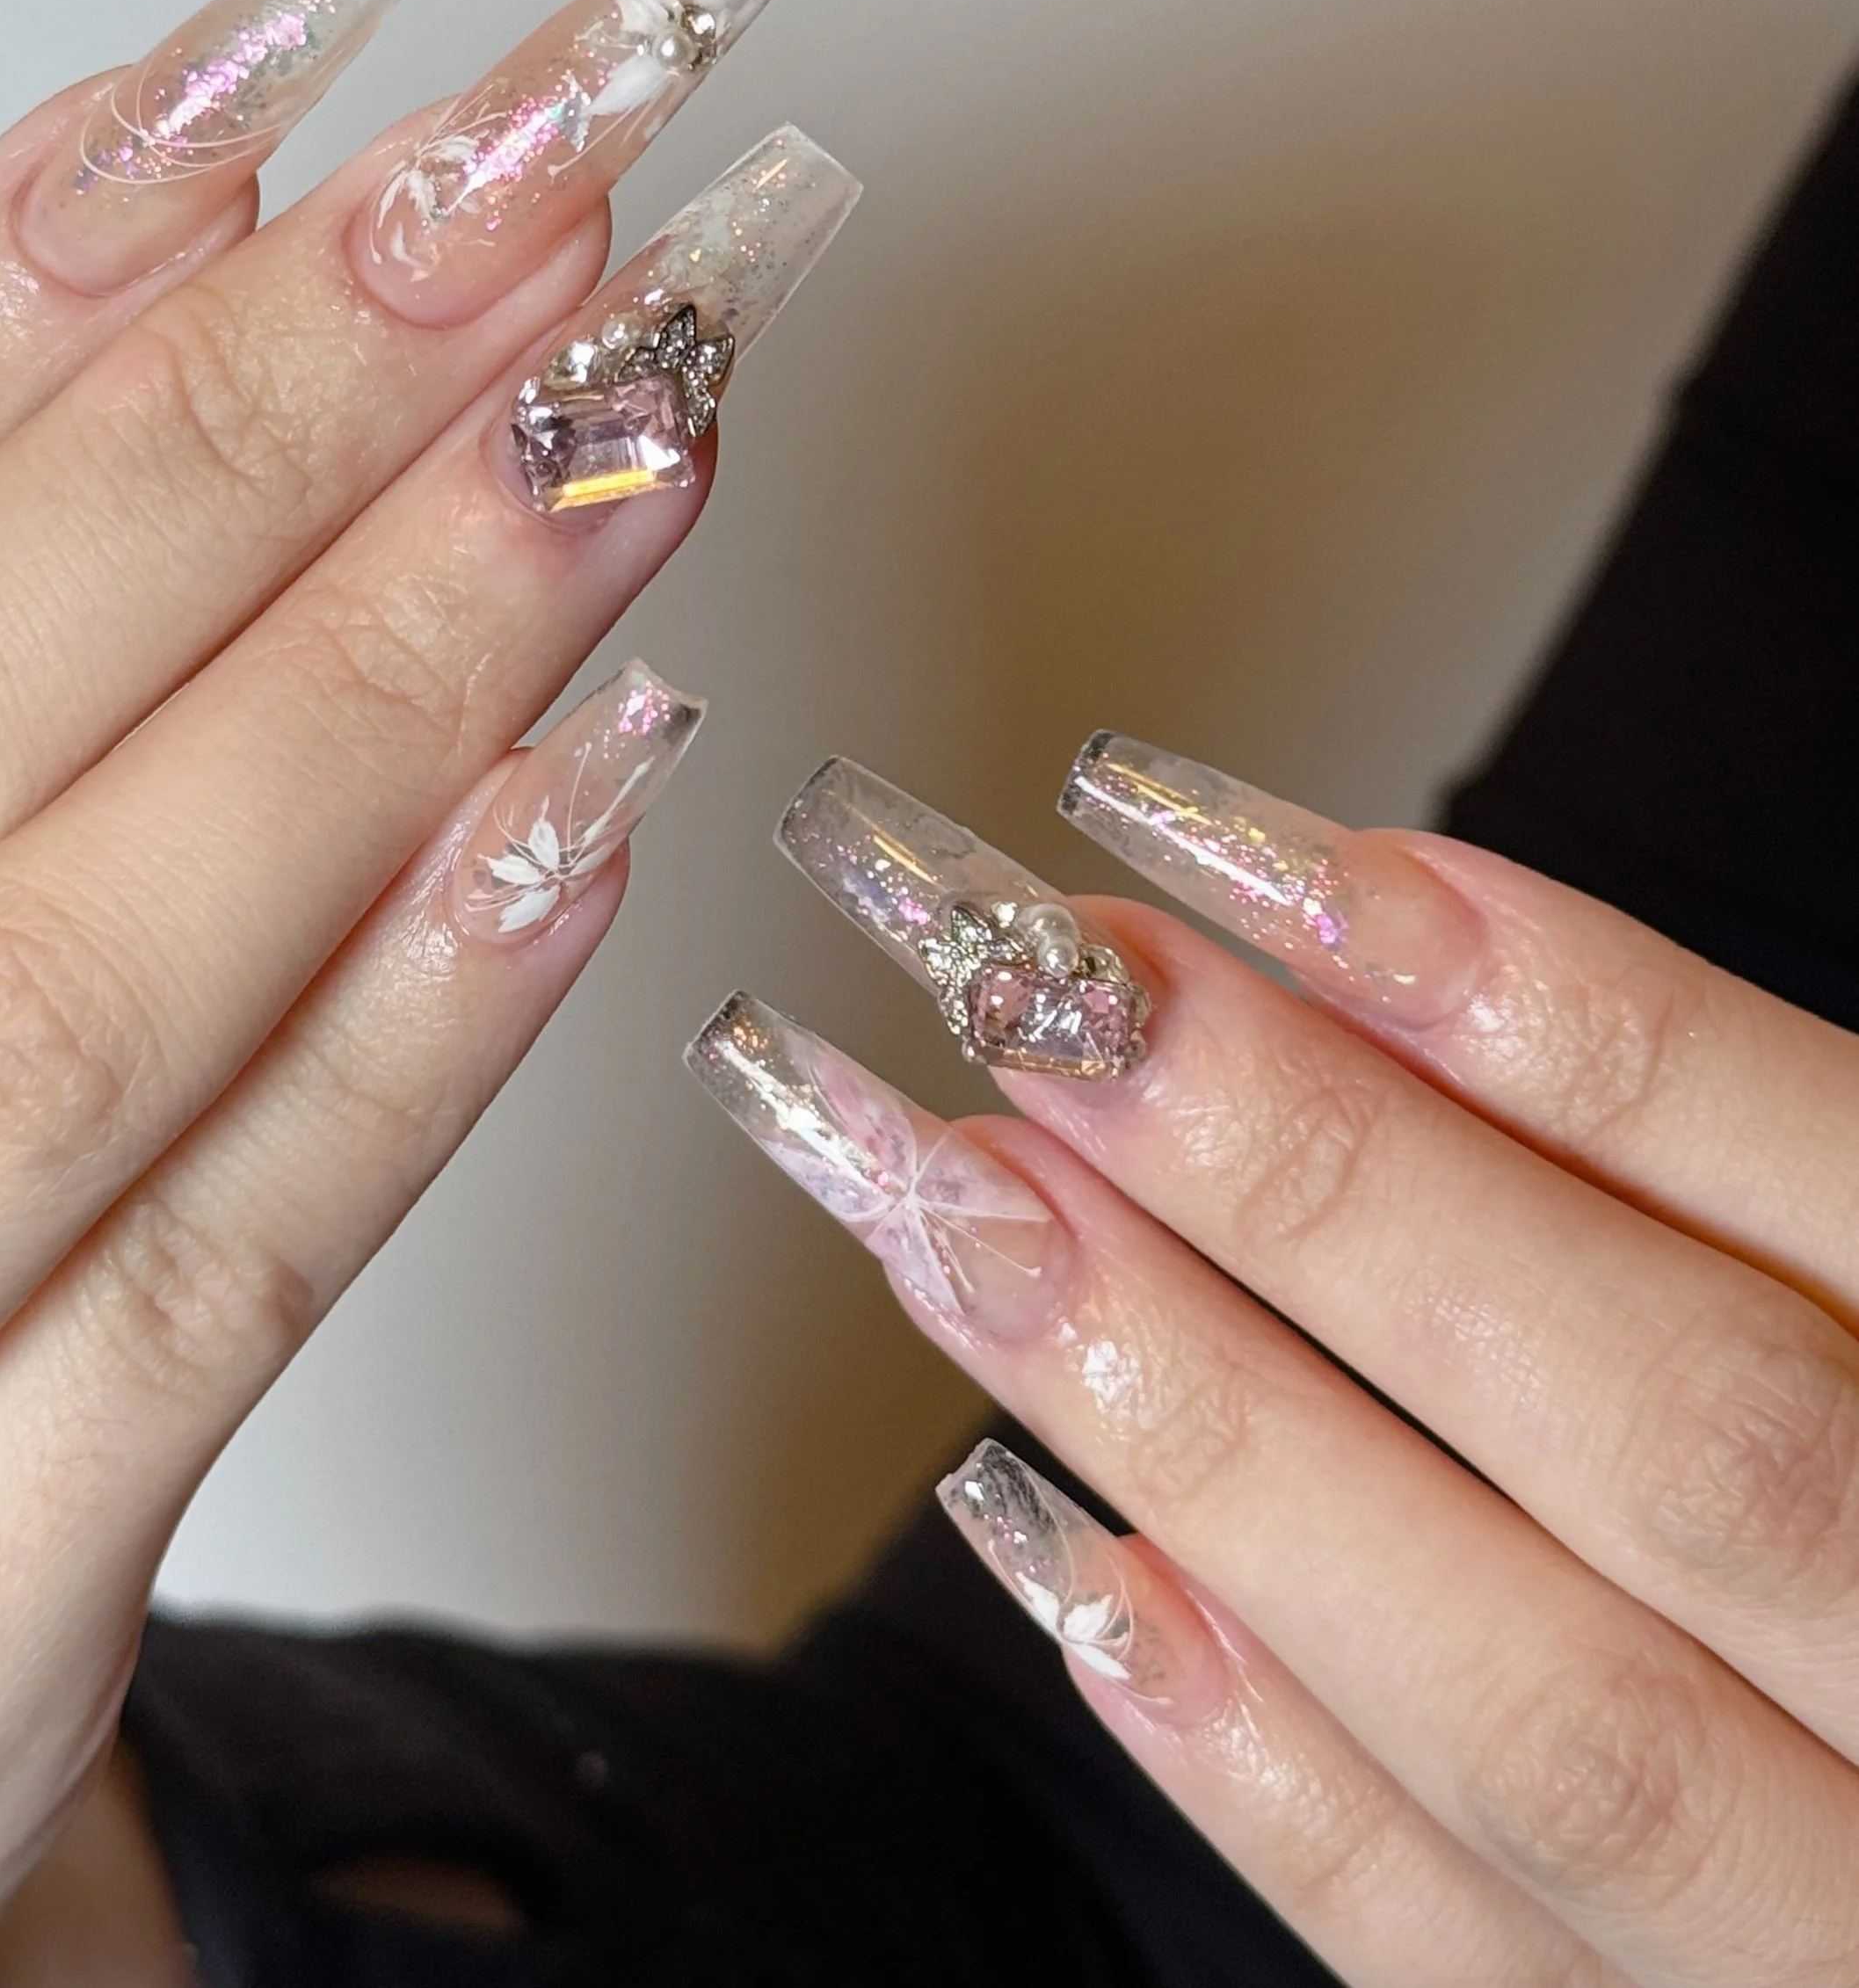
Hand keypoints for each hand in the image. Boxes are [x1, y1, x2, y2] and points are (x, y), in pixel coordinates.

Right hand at [0, 0, 852, 1986]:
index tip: (292, 60)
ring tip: (619, 435)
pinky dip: (409, 1025)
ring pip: (56, 999)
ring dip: (373, 677)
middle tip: (535, 193)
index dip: (5, 268)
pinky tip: (585, 802)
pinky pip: (206, 1290)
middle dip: (246, 424)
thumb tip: (169, 221)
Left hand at [695, 740, 1858, 1984]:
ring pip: (1549, 1710)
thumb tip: (1360, 948)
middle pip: (1680, 1435)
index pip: (1837, 1184)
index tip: (1251, 849)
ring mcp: (1854, 1932)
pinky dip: (1249, 1760)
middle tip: (1036, 988)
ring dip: (1215, 1431)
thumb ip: (1725, 1167)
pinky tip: (1042, 1538)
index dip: (1557, 1004)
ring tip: (955, 1205)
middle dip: (1325, 1187)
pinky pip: (1471, 1966)